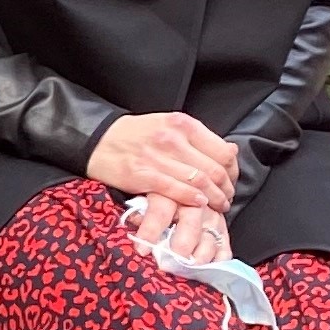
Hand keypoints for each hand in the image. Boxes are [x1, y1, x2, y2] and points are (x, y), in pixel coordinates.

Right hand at [87, 110, 238, 212]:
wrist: (97, 140)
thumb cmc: (135, 135)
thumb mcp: (169, 125)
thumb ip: (199, 138)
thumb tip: (231, 151)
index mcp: (182, 124)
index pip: (221, 151)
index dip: (232, 171)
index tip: (231, 180)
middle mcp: (172, 139)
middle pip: (213, 170)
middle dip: (226, 188)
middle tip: (227, 198)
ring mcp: (157, 158)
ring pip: (198, 182)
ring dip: (213, 199)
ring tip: (217, 206)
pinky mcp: (142, 175)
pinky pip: (176, 190)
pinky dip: (191, 199)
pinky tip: (199, 205)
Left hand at [120, 194, 231, 265]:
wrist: (185, 183)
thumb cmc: (156, 193)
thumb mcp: (144, 194)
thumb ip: (138, 208)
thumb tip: (133, 220)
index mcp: (168, 191)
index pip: (160, 209)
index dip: (151, 229)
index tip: (142, 250)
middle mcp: (192, 200)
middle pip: (191, 219)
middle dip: (183, 242)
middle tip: (174, 260)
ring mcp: (210, 211)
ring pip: (210, 231)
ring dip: (203, 251)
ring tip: (193, 267)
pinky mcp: (221, 222)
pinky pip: (224, 240)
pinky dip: (221, 255)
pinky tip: (213, 266)